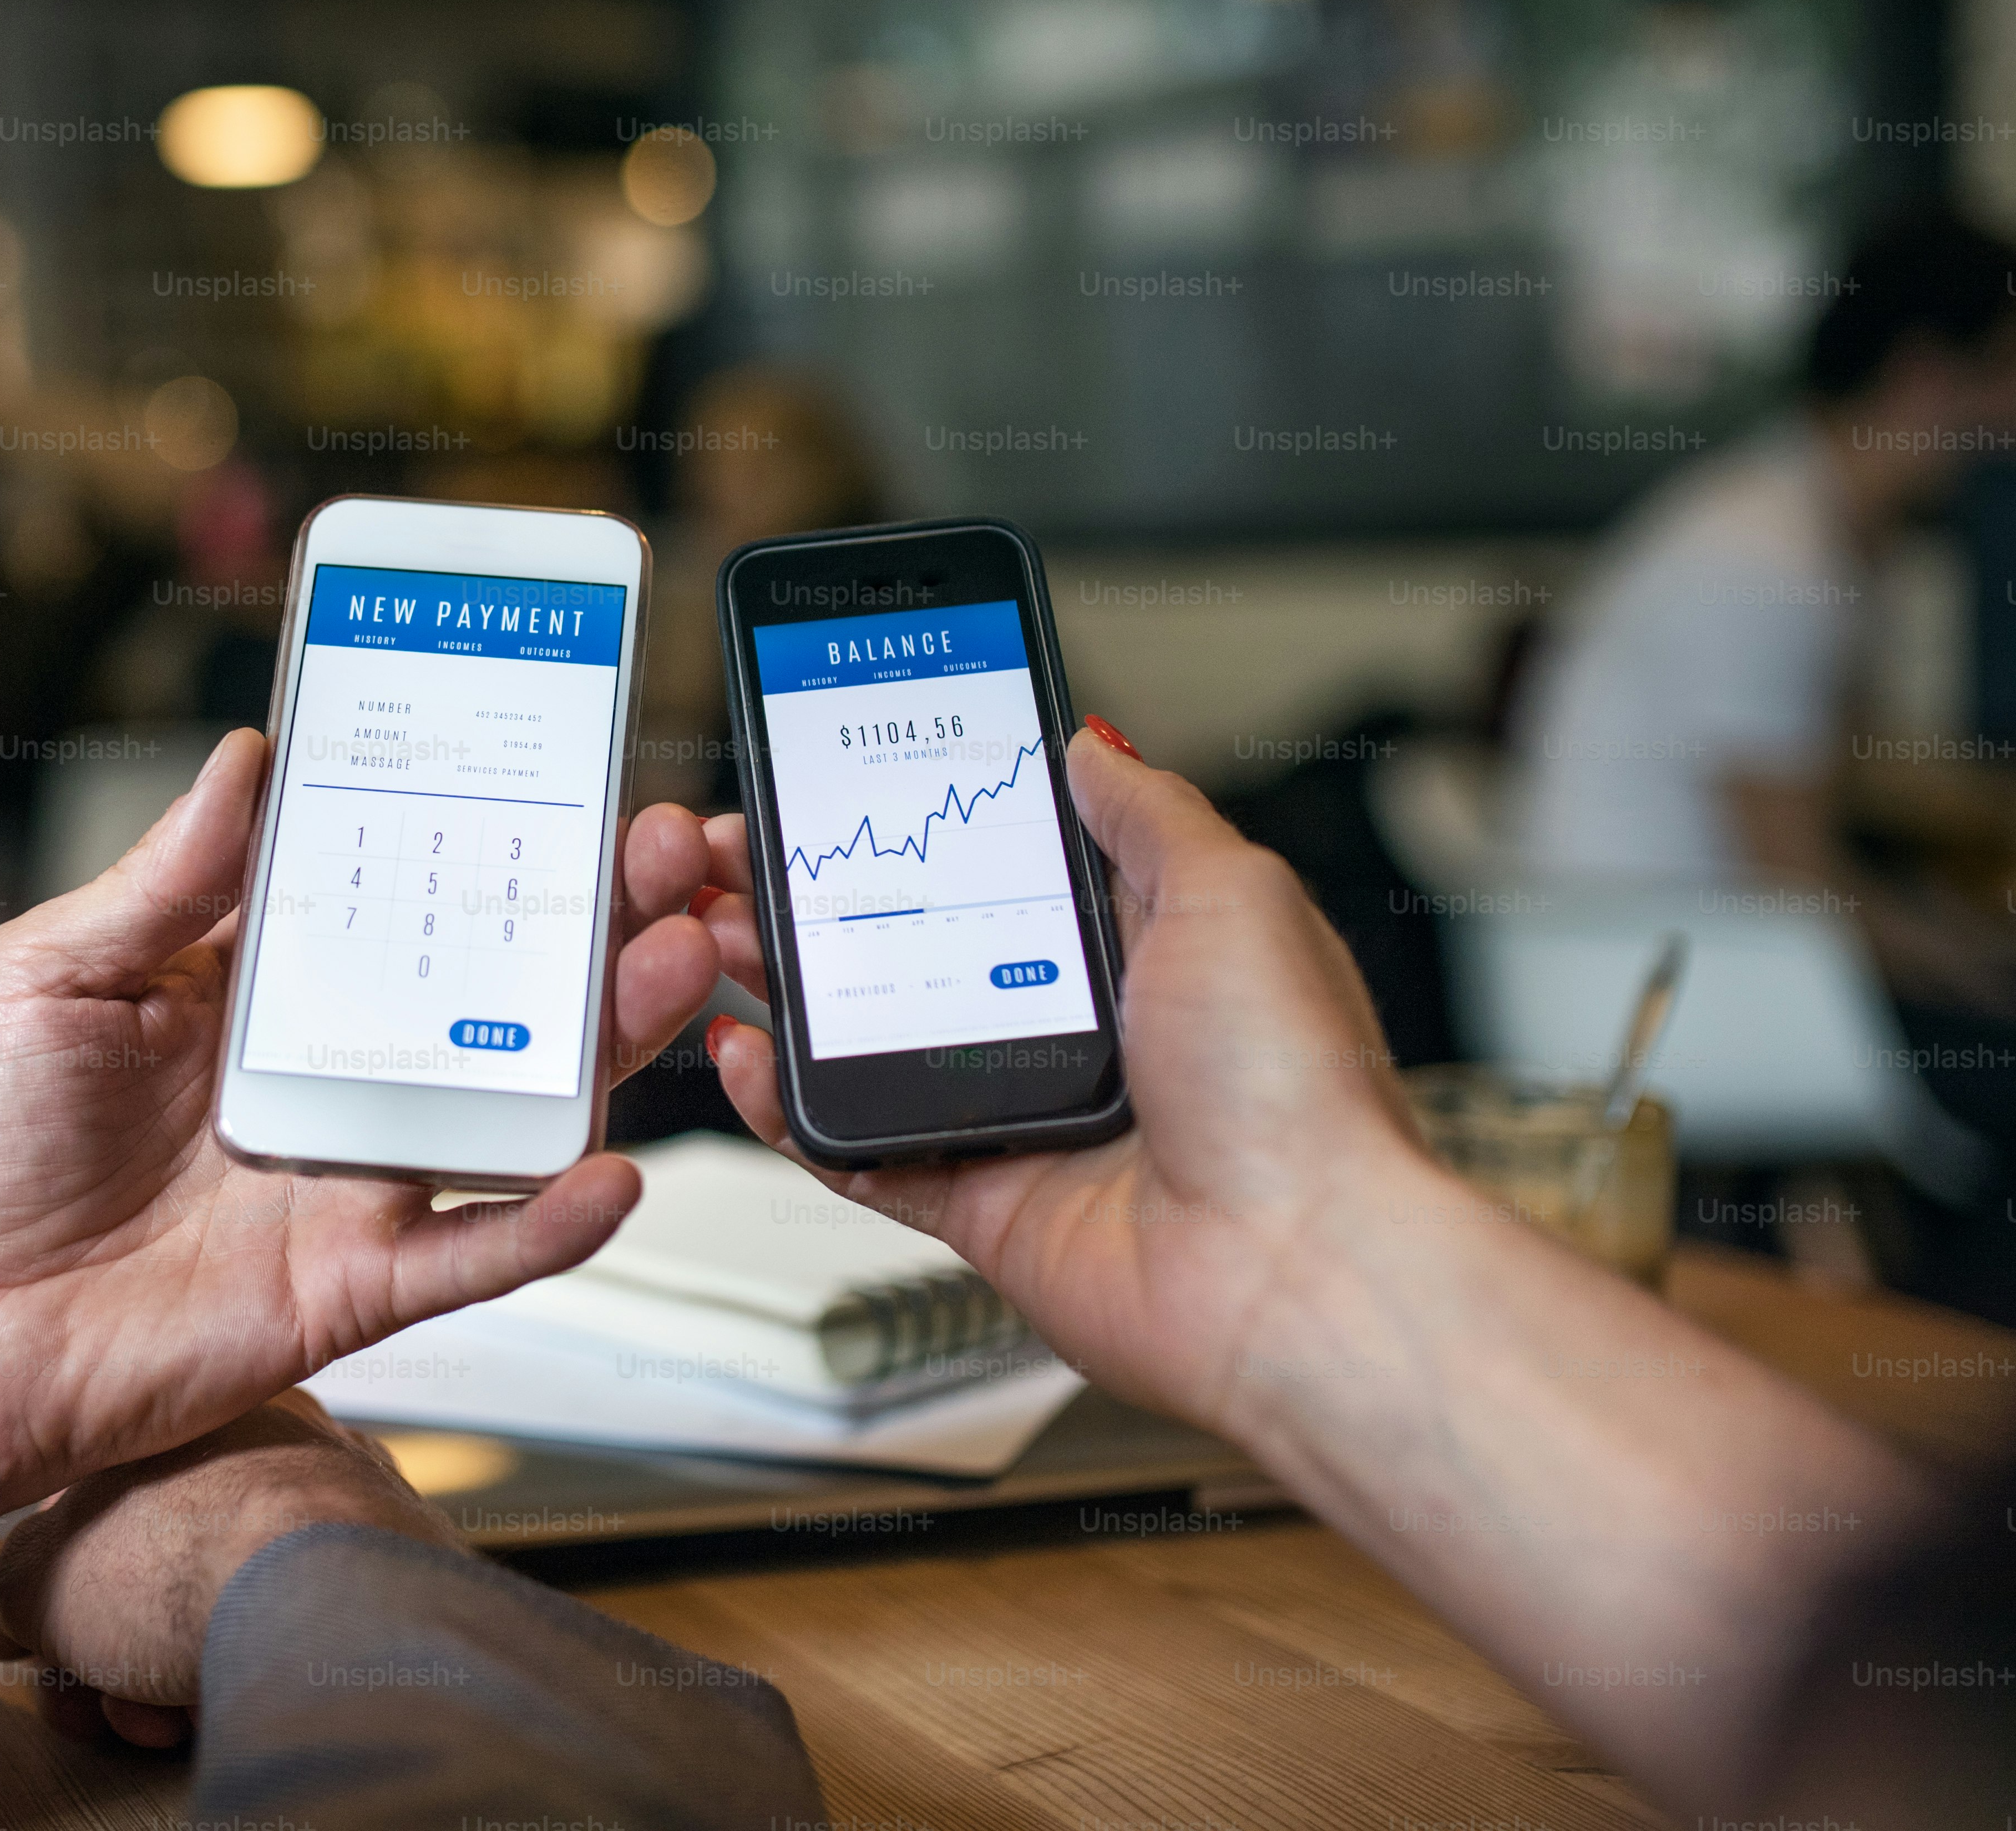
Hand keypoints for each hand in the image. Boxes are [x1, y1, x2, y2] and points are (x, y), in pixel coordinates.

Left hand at [0, 727, 719, 1603]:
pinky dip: (550, 1223)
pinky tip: (611, 1175)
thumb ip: (165, 878)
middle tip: (665, 852)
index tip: (562, 770)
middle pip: (497, 988)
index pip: (407, 892)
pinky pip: (477, 1253)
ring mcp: (360, 1180)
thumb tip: (249, 755)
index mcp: (270, 989)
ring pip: (519, 1105)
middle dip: (591, 918)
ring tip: (673, 962)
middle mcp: (338, 1075)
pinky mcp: (360, 1285)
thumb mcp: (52, 974)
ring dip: (609, 1038)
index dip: (486, 834)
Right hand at [0, 1391, 457, 1749]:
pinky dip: (259, 1677)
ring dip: (176, 1674)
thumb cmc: (195, 1561)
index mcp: (204, 1409)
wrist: (324, 1613)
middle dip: (117, 1645)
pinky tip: (227, 1709)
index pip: (109, 1498)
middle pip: (169, 1562)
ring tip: (160, 1710)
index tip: (53, 1634)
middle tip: (97, 1690)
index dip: (65, 1582)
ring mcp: (357, 1512)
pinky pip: (306, 1636)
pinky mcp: (403, 1582)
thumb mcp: (32, 1573)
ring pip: (235, 1605)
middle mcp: (291, 1445)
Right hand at [698, 722, 1433, 1435]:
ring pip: (875, 1045)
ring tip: (719, 937)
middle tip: (745, 860)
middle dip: (822, 901)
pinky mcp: (987, 1205)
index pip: (1004, 867)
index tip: (842, 788)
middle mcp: (1084, 1033)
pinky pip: (865, 1152)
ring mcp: (1028, 1120)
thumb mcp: (1232, 895)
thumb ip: (1148, 816)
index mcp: (1147, 950)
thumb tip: (1090, 745)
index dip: (919, 827)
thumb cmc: (1296, 1093)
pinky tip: (749, 1057)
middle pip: (917, 950)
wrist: (1294, 1269)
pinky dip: (794, 1112)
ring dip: (789, 993)